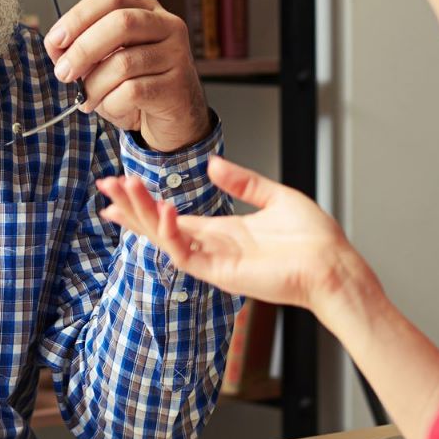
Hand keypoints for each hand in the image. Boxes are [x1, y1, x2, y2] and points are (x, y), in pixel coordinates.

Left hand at [45, 0, 210, 152]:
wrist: (174, 118)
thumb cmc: (137, 86)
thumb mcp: (104, 63)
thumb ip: (79, 50)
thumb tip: (55, 45)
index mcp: (145, 9)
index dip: (78, 17)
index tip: (56, 40)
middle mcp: (166, 25)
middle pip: (120, 23)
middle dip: (83, 49)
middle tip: (63, 73)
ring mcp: (176, 54)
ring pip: (124, 62)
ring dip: (94, 85)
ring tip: (86, 99)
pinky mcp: (177, 84)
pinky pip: (134, 91)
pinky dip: (112, 103)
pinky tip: (112, 107)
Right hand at [99, 155, 367, 313]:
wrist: (333, 265)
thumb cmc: (314, 240)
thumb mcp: (275, 197)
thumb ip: (243, 182)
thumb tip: (212, 165)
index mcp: (224, 231)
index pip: (173, 217)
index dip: (145, 203)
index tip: (120, 185)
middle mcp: (213, 247)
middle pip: (159, 226)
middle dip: (131, 206)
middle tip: (104, 185)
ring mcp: (214, 261)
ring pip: (164, 238)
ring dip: (142, 215)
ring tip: (122, 189)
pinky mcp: (221, 273)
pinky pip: (186, 253)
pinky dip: (171, 233)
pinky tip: (165, 210)